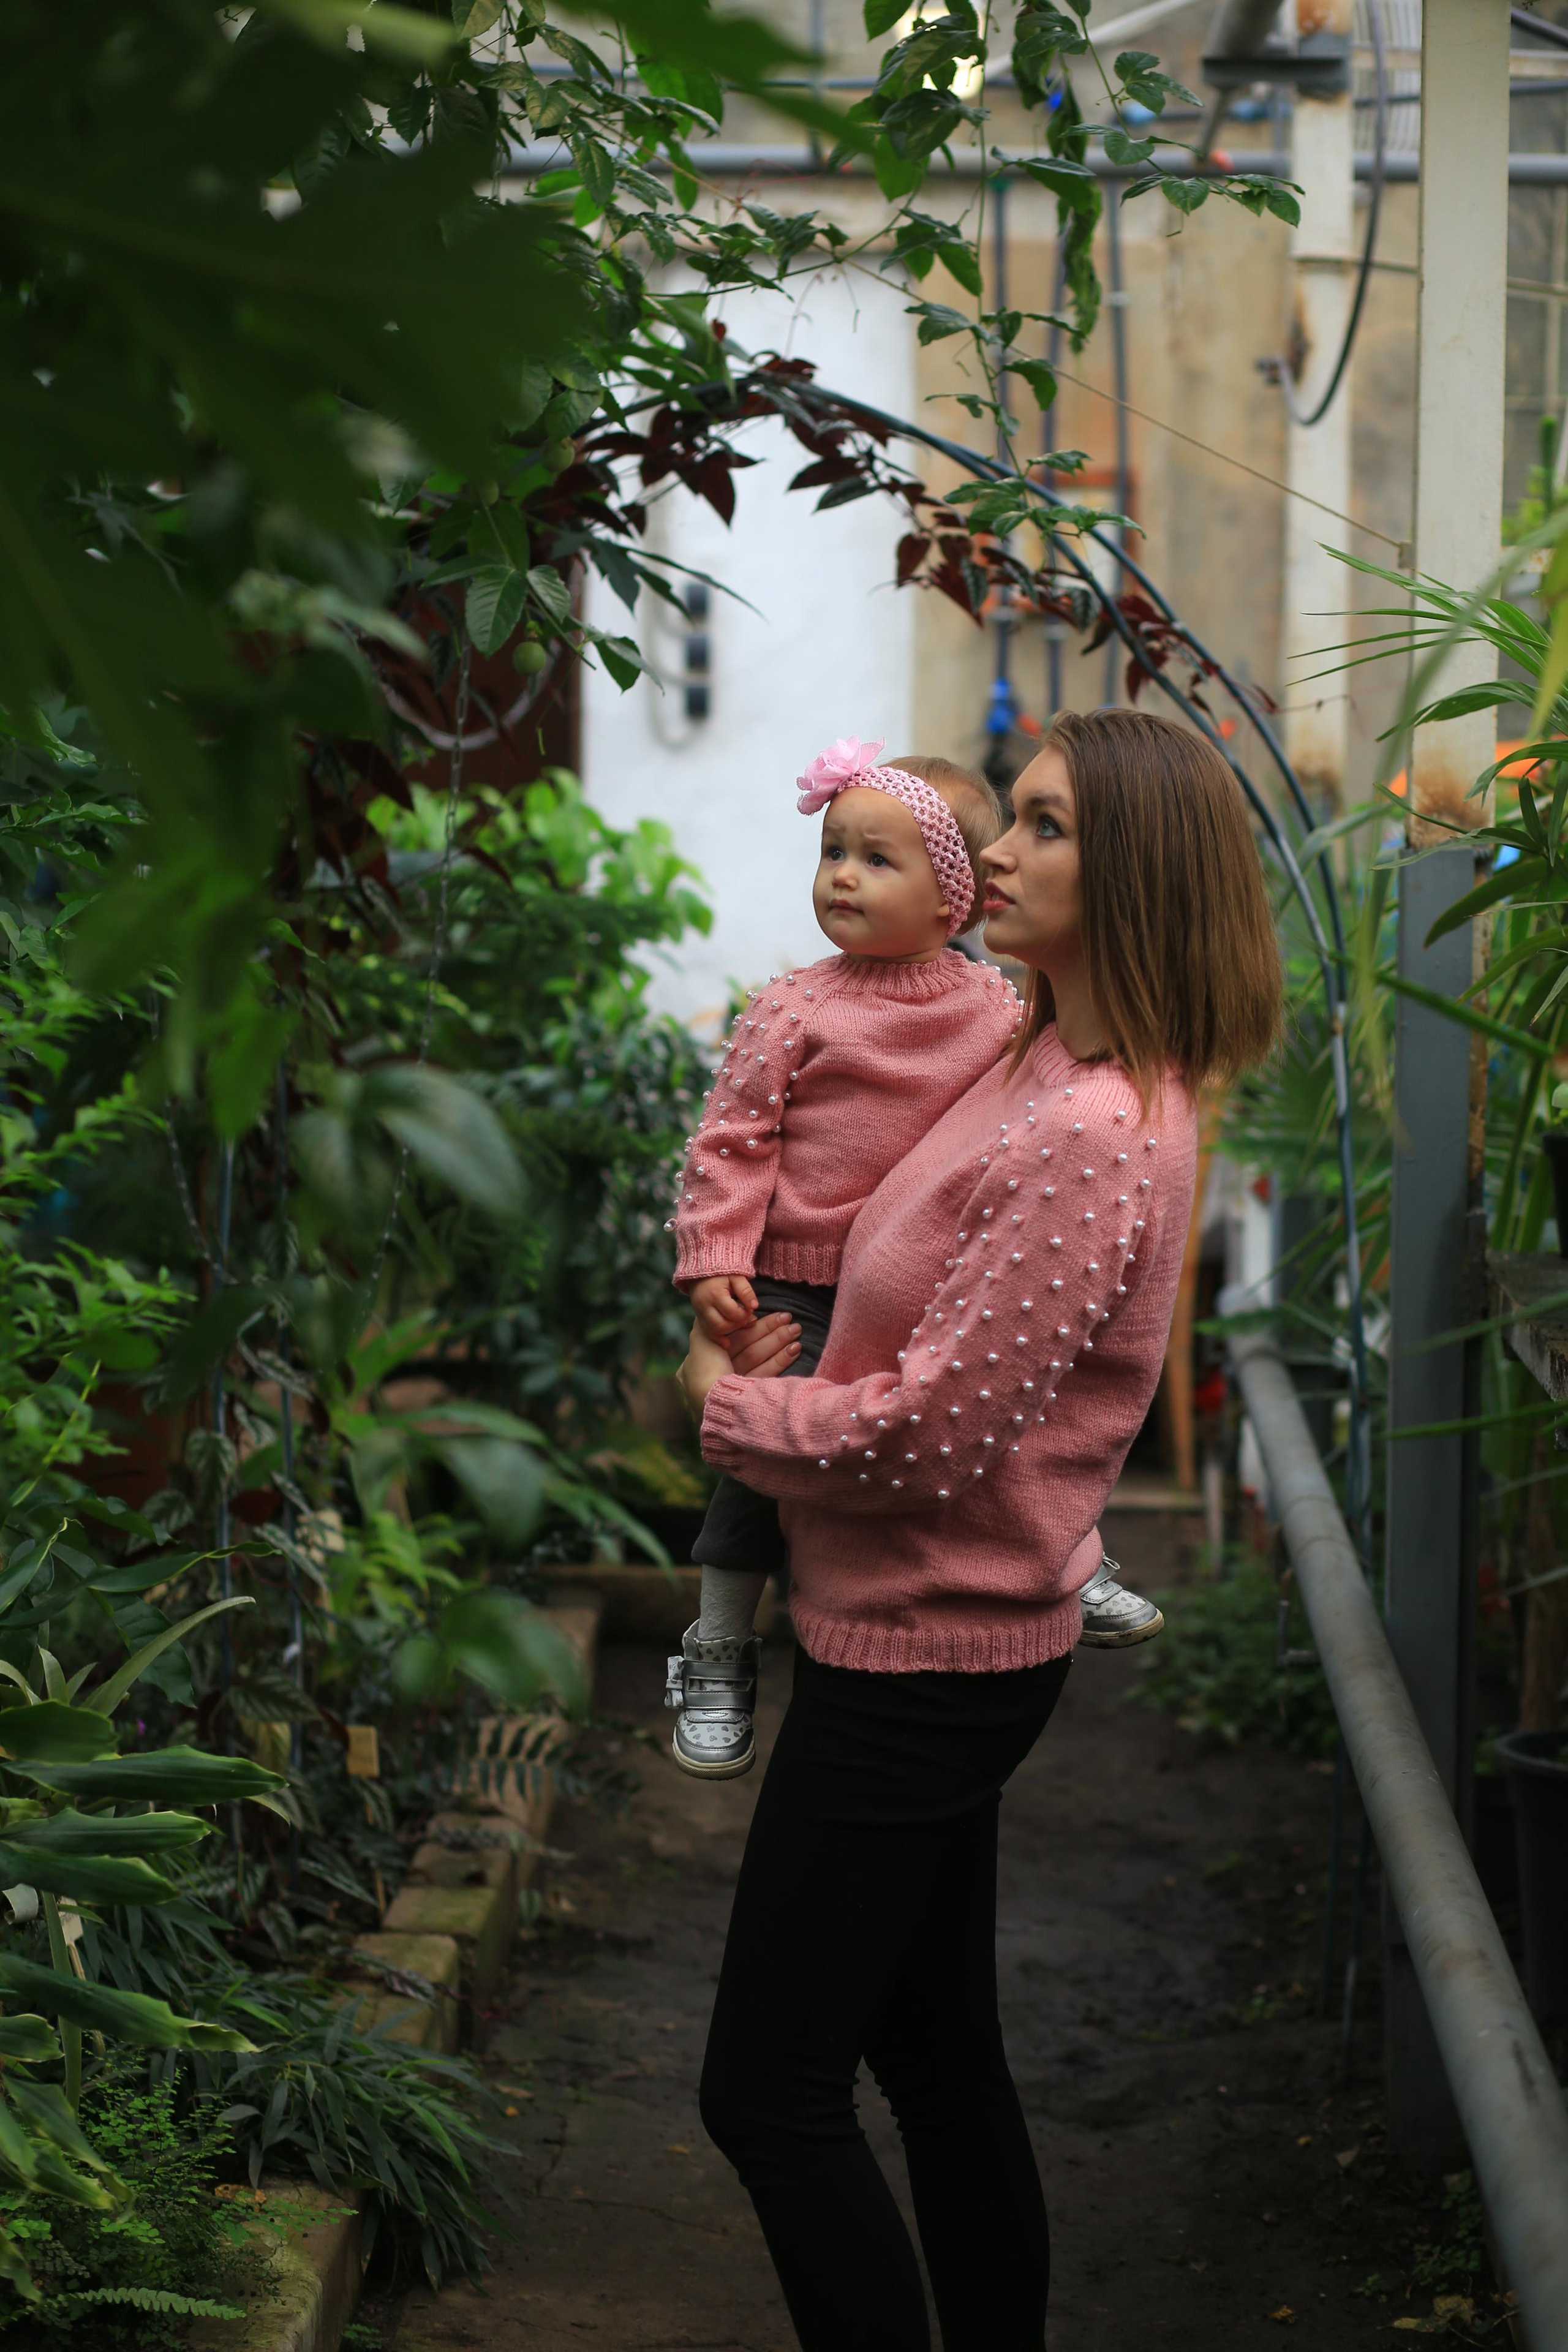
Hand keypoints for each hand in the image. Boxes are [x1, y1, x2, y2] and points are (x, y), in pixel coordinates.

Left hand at [677, 1312, 800, 1418]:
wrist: (718, 1404)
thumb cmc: (706, 1370)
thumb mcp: (700, 1339)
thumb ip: (707, 1324)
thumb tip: (715, 1313)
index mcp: (699, 1367)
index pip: (729, 1341)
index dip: (749, 1328)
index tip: (764, 1317)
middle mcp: (714, 1379)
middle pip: (747, 1350)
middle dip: (770, 1335)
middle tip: (791, 1321)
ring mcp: (732, 1391)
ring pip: (758, 1361)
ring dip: (779, 1344)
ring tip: (797, 1330)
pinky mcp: (748, 1400)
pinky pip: (765, 1376)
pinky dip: (780, 1361)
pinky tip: (795, 1349)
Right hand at [685, 1272, 758, 1340]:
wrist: (702, 1268)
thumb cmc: (723, 1271)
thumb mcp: (737, 1276)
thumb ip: (746, 1291)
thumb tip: (754, 1306)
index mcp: (715, 1294)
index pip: (733, 1313)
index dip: (745, 1314)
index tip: (750, 1308)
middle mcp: (704, 1305)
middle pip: (721, 1325)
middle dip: (737, 1325)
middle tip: (745, 1318)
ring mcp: (698, 1312)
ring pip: (713, 1331)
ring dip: (728, 1331)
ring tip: (737, 1322)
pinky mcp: (697, 1315)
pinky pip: (706, 1331)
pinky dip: (717, 1337)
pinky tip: (727, 1342)